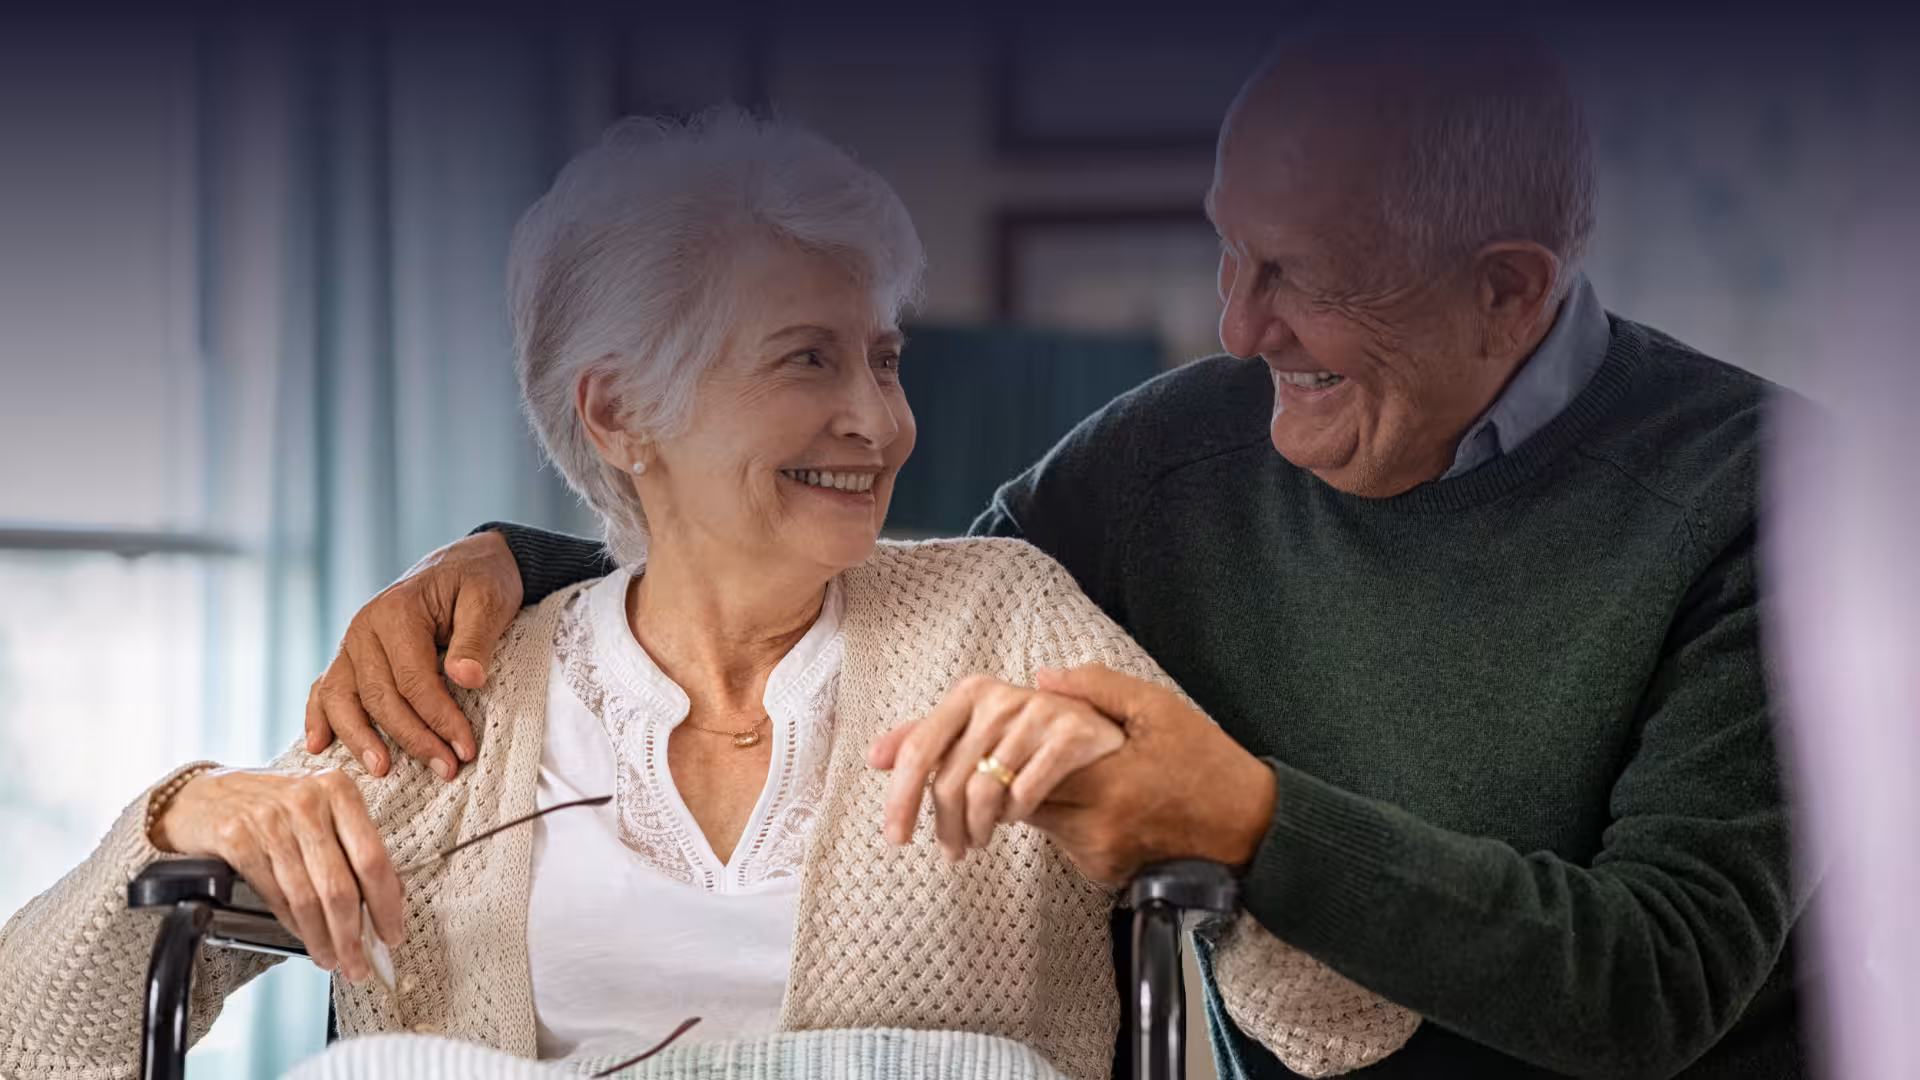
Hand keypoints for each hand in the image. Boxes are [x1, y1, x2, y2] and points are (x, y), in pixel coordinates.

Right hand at [151, 768, 403, 979]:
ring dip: (323, 938)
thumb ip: (354, 844)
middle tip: (359, 964)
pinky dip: (294, 925)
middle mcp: (307, 802)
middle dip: (352, 934)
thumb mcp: (320, 810)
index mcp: (339, 790)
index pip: (373, 858)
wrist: (201, 797)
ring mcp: (270, 821)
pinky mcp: (237, 840)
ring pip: (307, 898)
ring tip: (333, 959)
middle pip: (340, 885)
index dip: (386, 904)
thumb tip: (391, 896)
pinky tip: (305, 938)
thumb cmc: (272, 806)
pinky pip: (276, 896)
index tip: (392, 934)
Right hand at [304, 530, 522, 779]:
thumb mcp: (489, 600)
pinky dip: (319, 717)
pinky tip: (319, 746)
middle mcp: (364, 628)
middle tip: (446, 768)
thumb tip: (466, 678)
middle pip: (379, 696)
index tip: (465, 748)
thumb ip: (476, 638)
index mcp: (396, 611)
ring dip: (361, 738)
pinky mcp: (352, 657)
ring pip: (343, 699)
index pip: (412, 680)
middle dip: (413, 738)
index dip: (439, 718)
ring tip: (383, 770)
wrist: (467, 564)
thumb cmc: (480, 582)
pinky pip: (326, 689)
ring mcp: (352, 644)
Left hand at [869, 673, 1126, 860]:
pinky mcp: (1070, 735)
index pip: (919, 749)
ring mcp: (1037, 713)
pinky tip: (1015, 819)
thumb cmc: (1028, 739)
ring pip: (984, 794)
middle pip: (949, 781)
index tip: (896, 838)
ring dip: (977, 829)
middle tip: (952, 852)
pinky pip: (1025, 794)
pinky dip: (1015, 816)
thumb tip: (874, 756)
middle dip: (945, 827)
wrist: (1102, 732)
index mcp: (970, 693)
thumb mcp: (976, 733)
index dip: (900, 797)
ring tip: (980, 841)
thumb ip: (928, 742)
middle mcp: (1000, 697)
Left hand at [1024, 664, 1277, 885]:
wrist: (1249, 826)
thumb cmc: (1207, 762)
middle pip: (1024, 801)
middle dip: (1021, 773)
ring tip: (1070, 768)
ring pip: (1041, 823)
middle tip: (1035, 746)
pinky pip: (1064, 841)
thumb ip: (1097, 688)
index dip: (1016, 749)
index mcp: (1107, 785)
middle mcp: (1095, 829)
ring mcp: (1098, 857)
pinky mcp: (1104, 873)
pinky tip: (1091, 796)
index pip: (1025, 772)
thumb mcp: (1159, 709)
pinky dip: (1066, 818)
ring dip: (1041, 796)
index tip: (1022, 729)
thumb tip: (1043, 678)